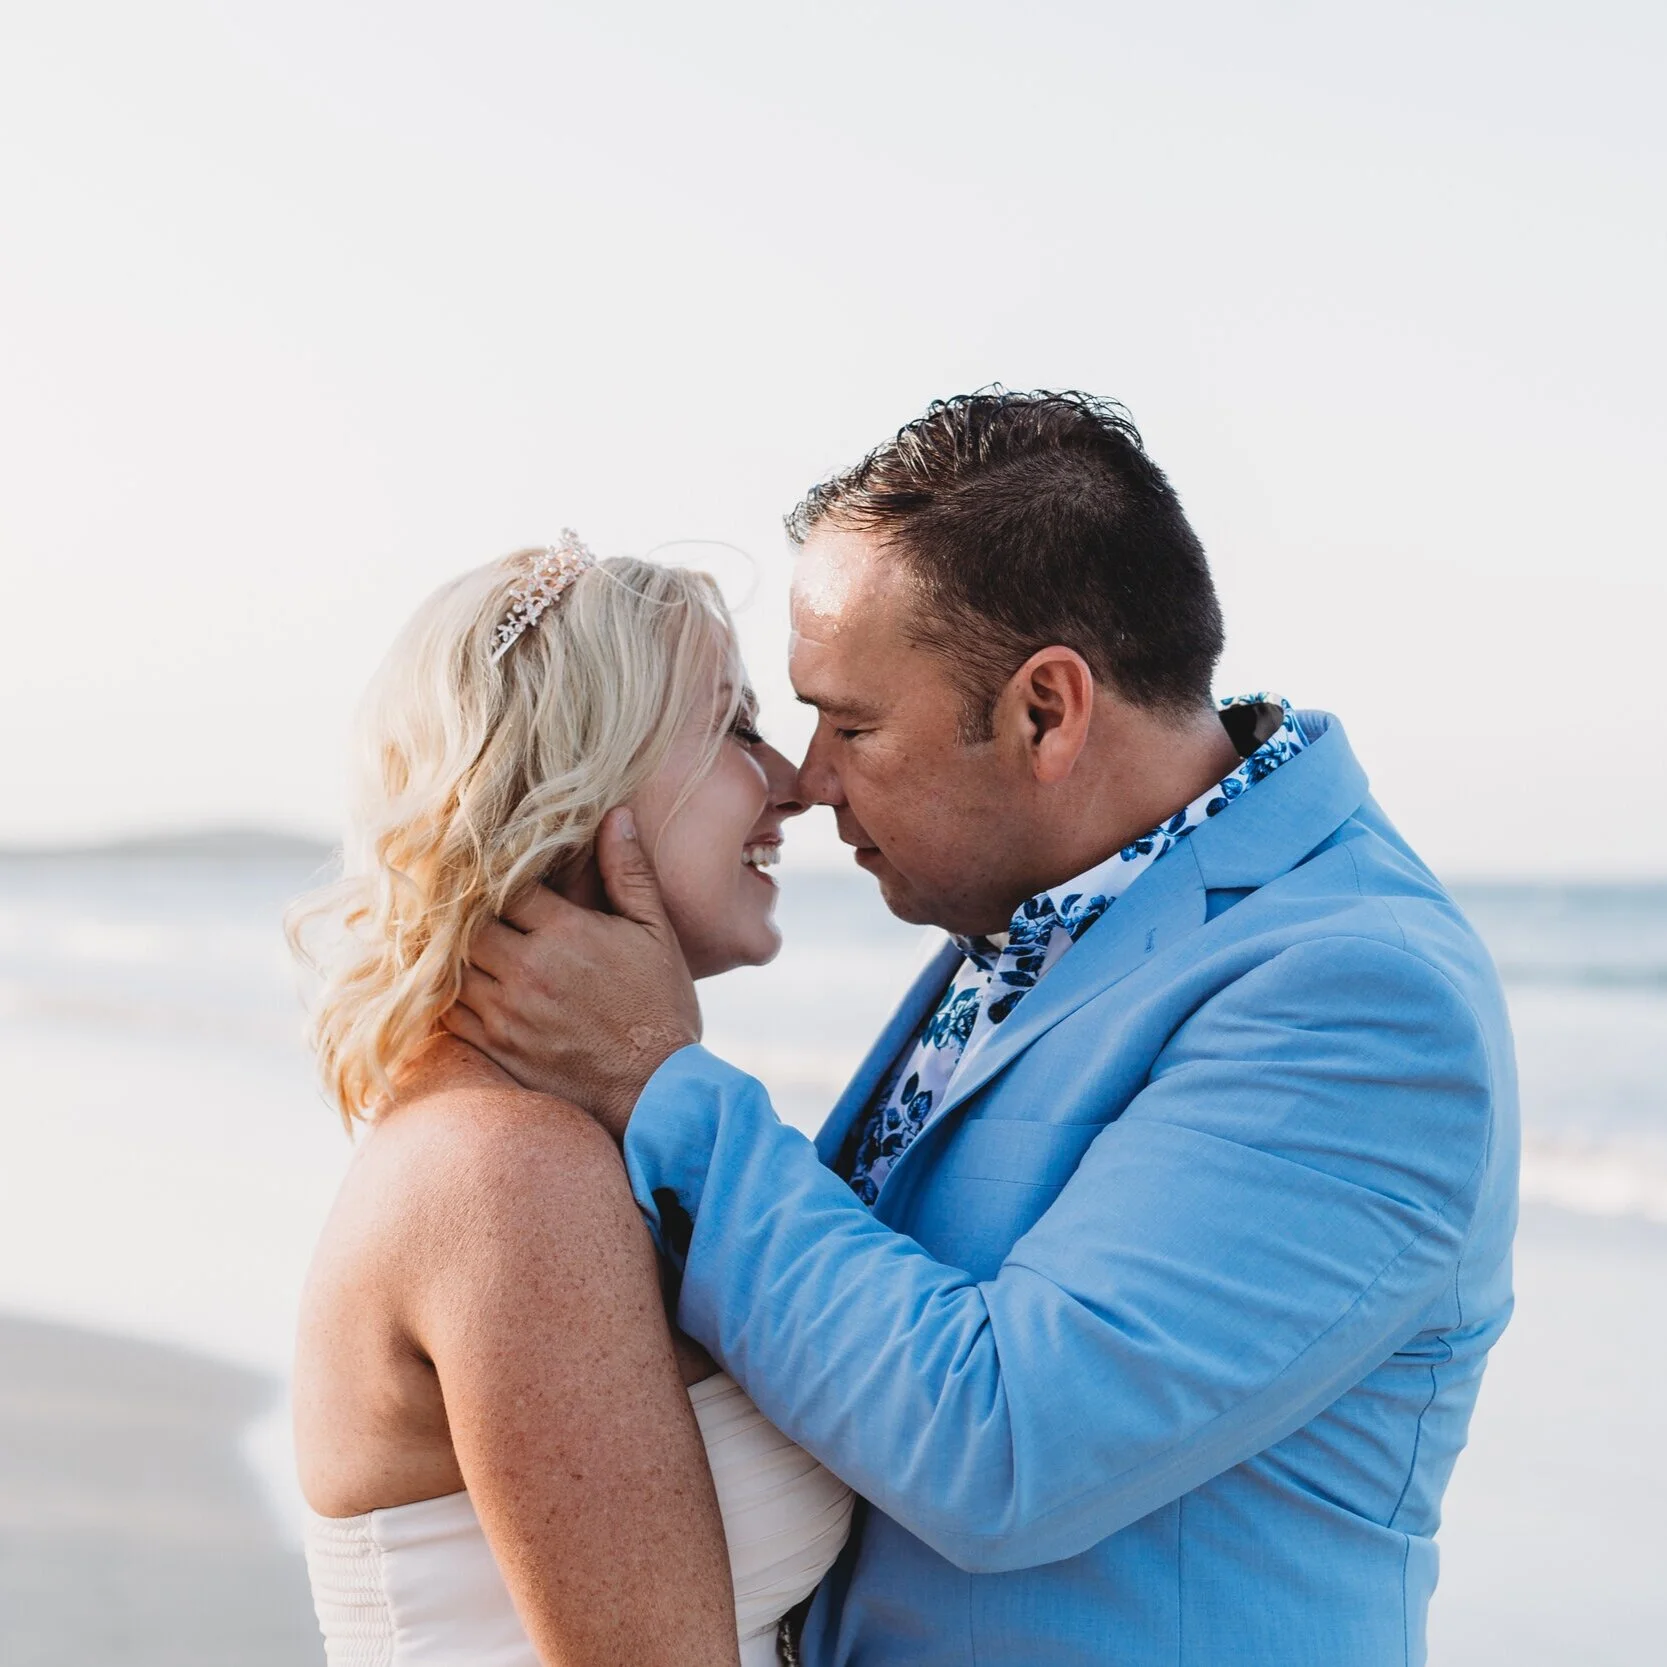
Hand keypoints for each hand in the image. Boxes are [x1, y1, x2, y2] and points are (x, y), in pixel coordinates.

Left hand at [442, 808, 700, 1139]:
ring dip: (451, 954)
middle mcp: (529, 970)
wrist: (657, 1093)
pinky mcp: (496, 1049)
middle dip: (466, 913)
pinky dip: (446, 996)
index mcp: (566, 933)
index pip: (505, 885)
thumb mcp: (655, 932)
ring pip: (450, 967)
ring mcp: (507, 1013)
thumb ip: (629, 872)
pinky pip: (447, 1014)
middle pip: (466, 923)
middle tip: (465, 903)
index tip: (496, 870)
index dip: (496, 874)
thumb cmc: (661, 1008)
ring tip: (452, 941)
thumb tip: (614, 815)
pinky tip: (456, 985)